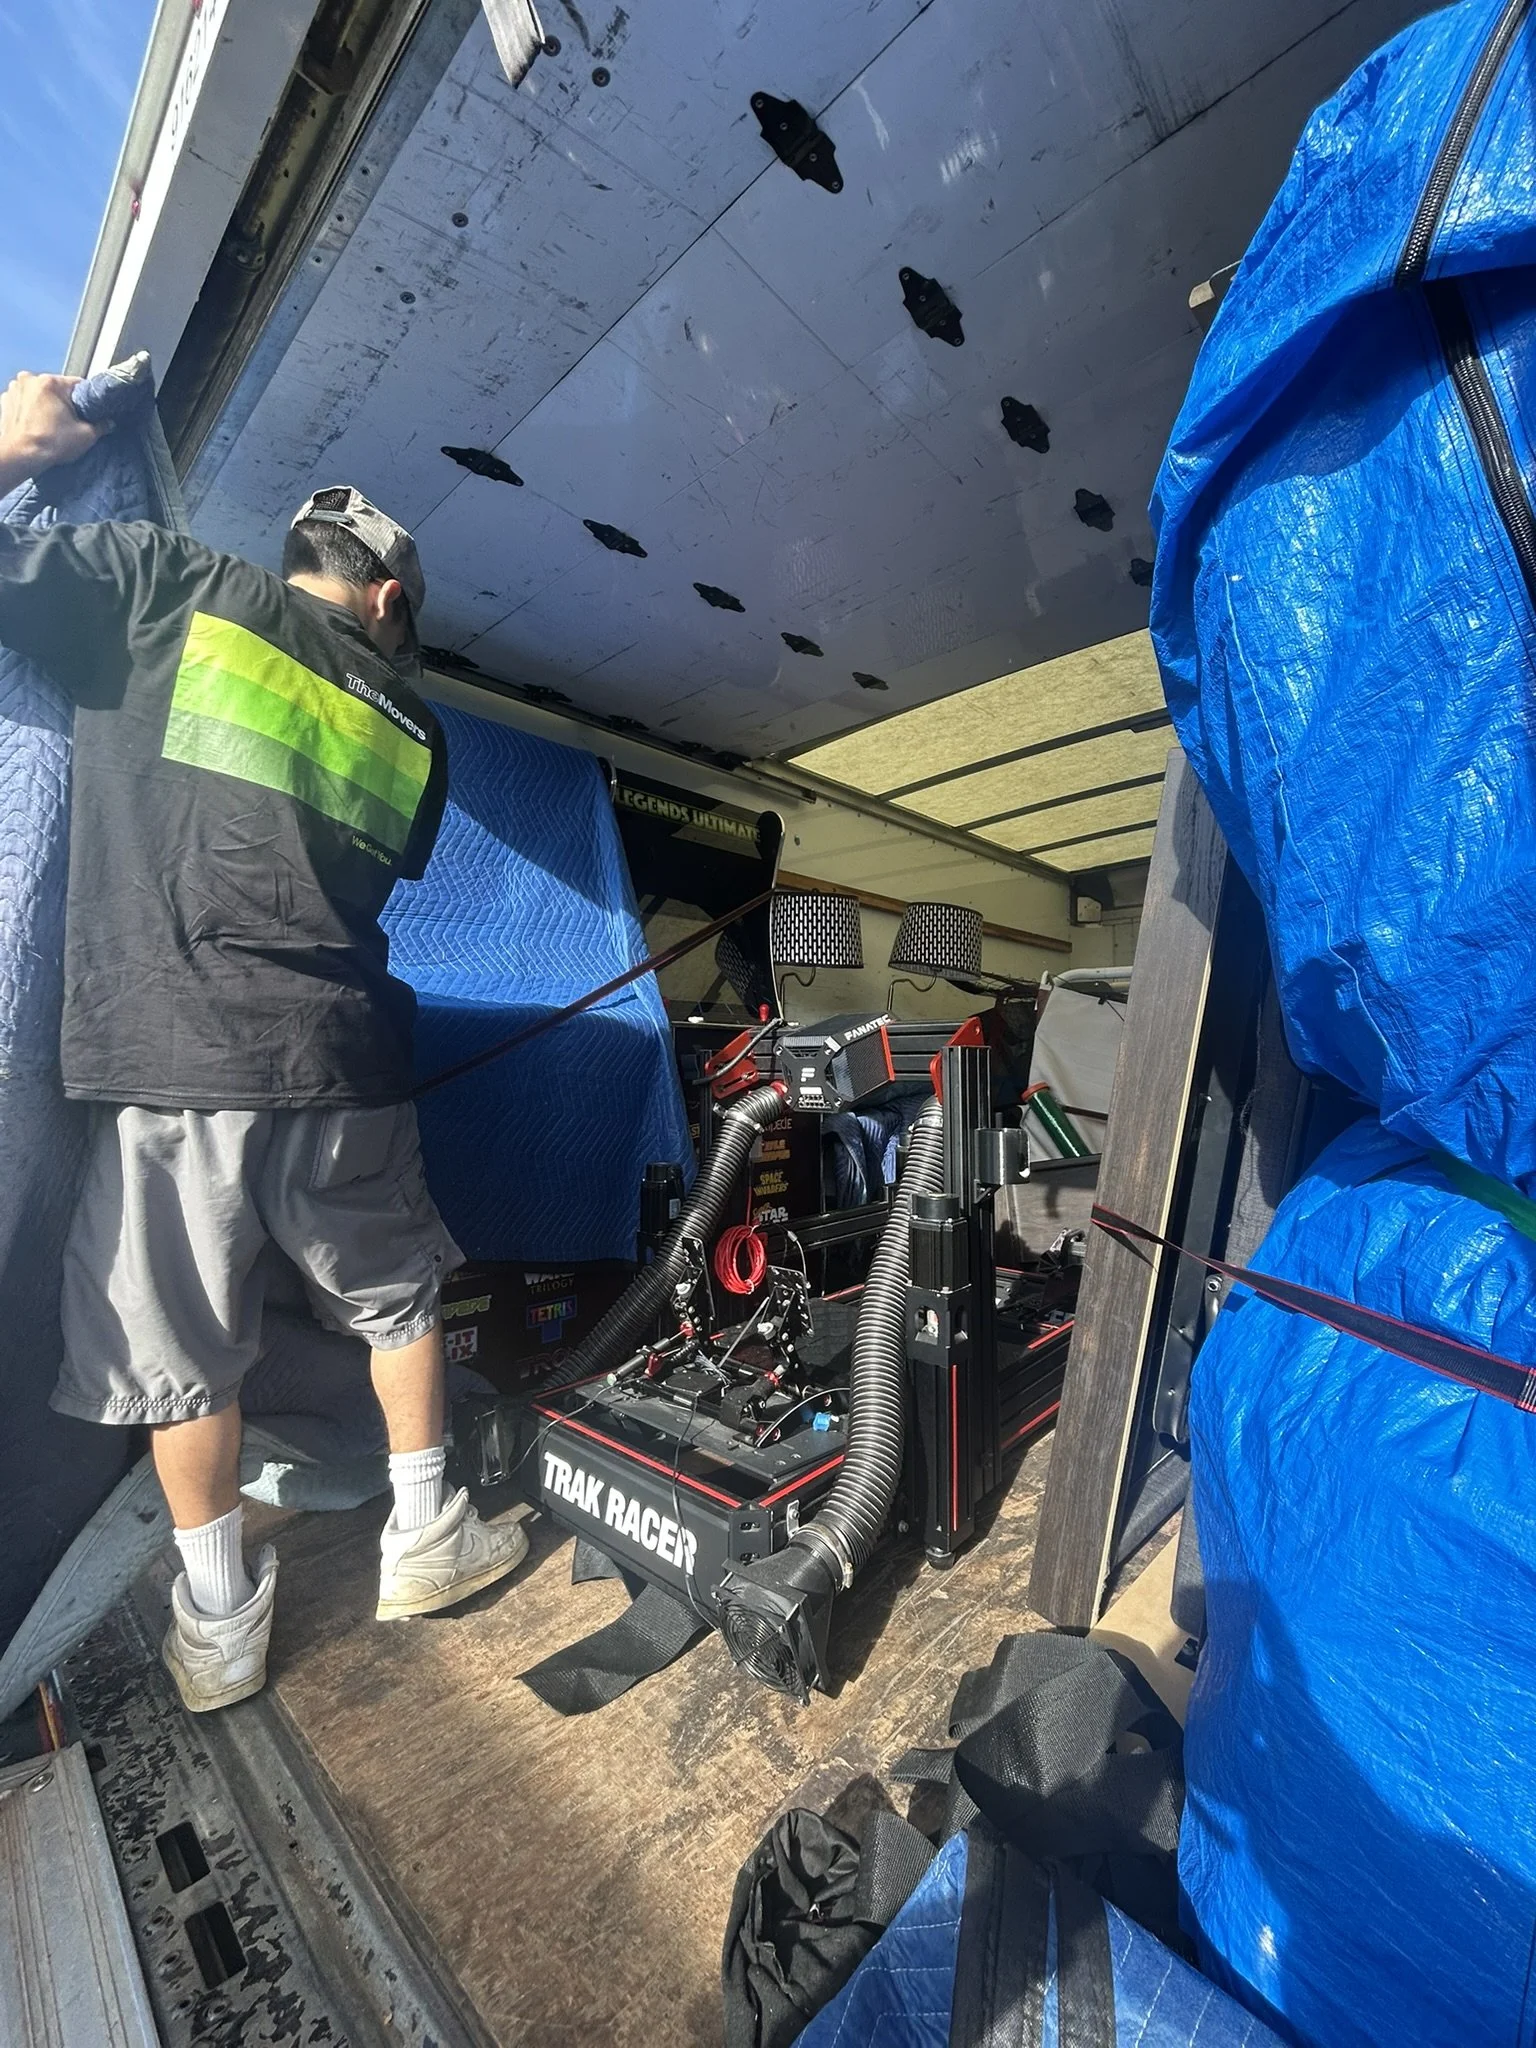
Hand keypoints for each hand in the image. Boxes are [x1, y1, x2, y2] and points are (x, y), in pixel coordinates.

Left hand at [0, 372, 107, 490]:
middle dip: (63, 403)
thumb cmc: (48, 445)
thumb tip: (108, 422)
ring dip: (45, 406)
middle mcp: (30, 379)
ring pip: (39, 395)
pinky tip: (36, 426)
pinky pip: (24, 402)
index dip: (86, 400)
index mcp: (51, 382)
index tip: (87, 414)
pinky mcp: (4, 401)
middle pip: (56, 389)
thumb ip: (101, 425)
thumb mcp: (86, 436)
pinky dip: (30, 411)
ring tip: (49, 426)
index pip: (78, 385)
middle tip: (67, 423)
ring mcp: (14, 389)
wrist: (19, 458)